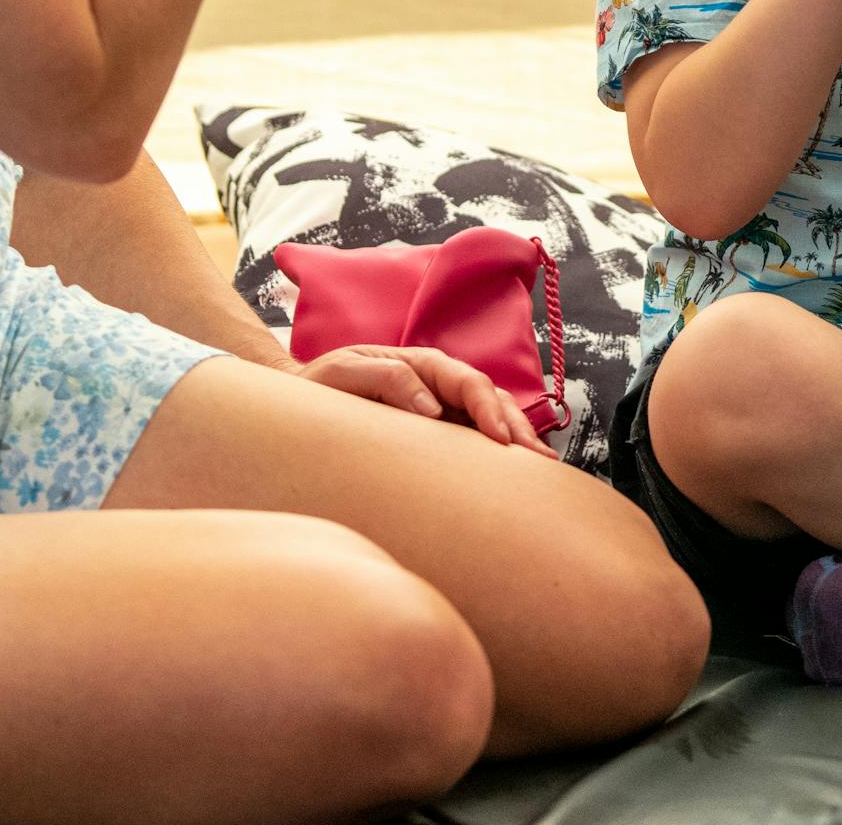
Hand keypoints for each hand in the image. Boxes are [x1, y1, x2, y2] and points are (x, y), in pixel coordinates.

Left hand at [299, 343, 556, 457]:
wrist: (299, 405)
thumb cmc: (319, 387)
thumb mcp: (343, 374)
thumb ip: (386, 378)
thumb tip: (432, 407)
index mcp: (421, 365)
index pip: (467, 382)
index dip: (488, 408)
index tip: (500, 440)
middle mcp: (439, 386)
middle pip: (490, 400)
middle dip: (518, 428)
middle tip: (539, 461)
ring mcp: (443, 411)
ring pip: (491, 420)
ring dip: (517, 441)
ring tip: (541, 469)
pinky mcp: (437, 437)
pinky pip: (474, 442)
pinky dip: (498, 454)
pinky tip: (517, 476)